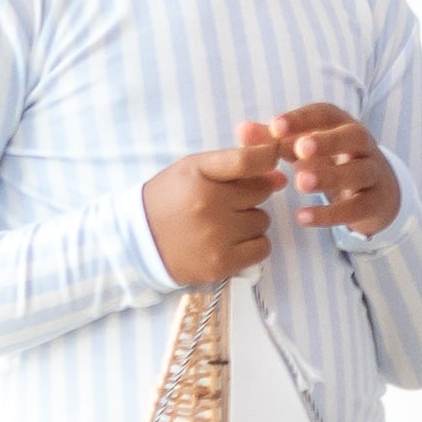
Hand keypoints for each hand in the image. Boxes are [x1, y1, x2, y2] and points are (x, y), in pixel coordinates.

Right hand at [142, 126, 288, 284]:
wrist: (139, 242)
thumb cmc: (170, 199)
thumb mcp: (192, 169)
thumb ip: (235, 164)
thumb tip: (281, 177)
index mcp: (199, 176)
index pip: (247, 160)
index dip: (266, 157)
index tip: (268, 160)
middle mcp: (209, 205)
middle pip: (262, 192)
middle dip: (250, 194)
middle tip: (227, 201)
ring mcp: (216, 237)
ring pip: (263, 221)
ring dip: (250, 221)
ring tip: (225, 223)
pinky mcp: (221, 263)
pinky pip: (262, 248)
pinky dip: (252, 244)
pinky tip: (232, 241)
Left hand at [269, 103, 400, 238]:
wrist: (378, 193)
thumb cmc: (332, 162)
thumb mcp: (304, 149)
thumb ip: (274, 140)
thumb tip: (241, 130)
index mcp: (342, 125)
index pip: (325, 114)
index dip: (302, 119)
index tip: (276, 127)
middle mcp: (363, 146)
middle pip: (353, 137)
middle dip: (327, 142)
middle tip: (300, 150)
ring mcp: (374, 174)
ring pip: (359, 172)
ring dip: (330, 177)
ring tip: (301, 184)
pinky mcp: (376, 203)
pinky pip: (357, 207)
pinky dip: (331, 214)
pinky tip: (303, 217)